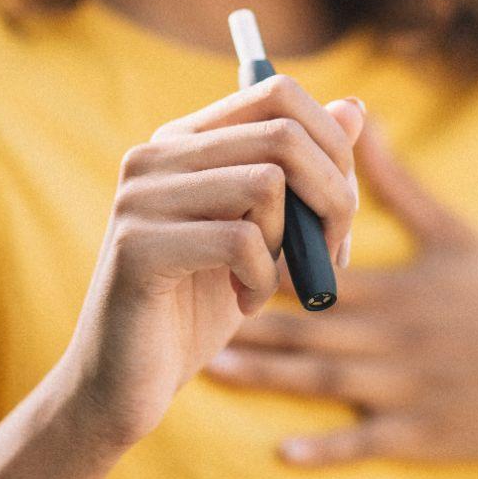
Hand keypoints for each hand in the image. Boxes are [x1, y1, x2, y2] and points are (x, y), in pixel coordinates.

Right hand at [59, 78, 363, 451]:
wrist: (121, 386)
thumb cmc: (197, 307)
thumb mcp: (266, 234)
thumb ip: (303, 171)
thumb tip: (356, 104)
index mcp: (184, 140)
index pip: (279, 92)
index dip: (332, 145)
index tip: (338, 209)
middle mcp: (156, 154)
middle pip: (284, 133)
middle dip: (332, 195)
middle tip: (330, 251)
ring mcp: (141, 197)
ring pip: (267, 181)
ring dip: (293, 242)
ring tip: (270, 279)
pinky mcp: (136, 247)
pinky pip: (241, 240)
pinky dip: (263, 280)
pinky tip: (245, 303)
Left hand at [201, 115, 477, 466]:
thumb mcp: (456, 234)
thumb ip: (397, 184)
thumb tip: (357, 121)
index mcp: (398, 287)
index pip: (317, 268)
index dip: (262, 258)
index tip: (212, 243)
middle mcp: (397, 335)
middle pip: (306, 325)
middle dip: (243, 317)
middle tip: (185, 306)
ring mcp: (409, 386)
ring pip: (325, 380)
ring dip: (267, 377)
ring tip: (211, 368)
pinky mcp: (426, 433)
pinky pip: (368, 441)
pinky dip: (328, 447)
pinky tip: (285, 452)